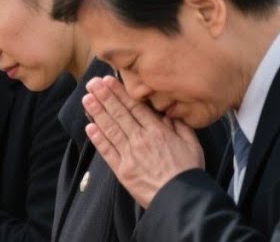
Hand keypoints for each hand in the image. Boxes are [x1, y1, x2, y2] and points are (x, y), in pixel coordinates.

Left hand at [82, 76, 201, 208]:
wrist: (181, 199)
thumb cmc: (189, 172)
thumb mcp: (192, 144)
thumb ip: (179, 126)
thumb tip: (167, 113)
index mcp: (158, 132)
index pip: (135, 107)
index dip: (120, 93)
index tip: (109, 81)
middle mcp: (141, 139)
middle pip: (119, 114)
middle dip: (104, 97)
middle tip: (92, 84)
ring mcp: (130, 155)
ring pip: (110, 129)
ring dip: (97, 113)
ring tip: (86, 99)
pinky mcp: (122, 170)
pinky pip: (107, 151)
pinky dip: (98, 139)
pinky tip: (89, 127)